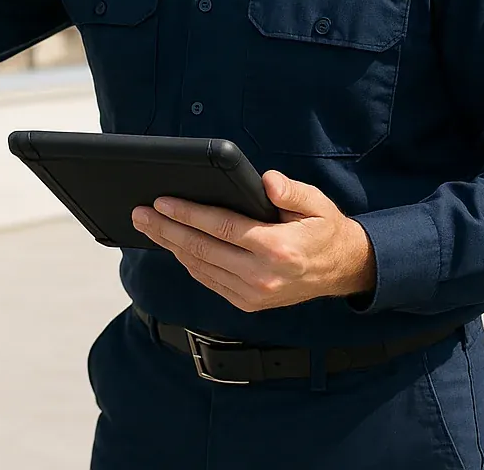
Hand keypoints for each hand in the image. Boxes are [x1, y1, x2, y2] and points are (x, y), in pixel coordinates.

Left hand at [131, 170, 375, 311]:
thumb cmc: (324, 230)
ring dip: (170, 246)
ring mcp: (253, 294)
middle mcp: (262, 276)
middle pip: (201, 249)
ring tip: (148, 226)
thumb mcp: (317, 203)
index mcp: (277, 248)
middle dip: (166, 229)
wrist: (343, 271)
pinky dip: (188, 262)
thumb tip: (266, 180)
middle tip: (139, 213)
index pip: (220, 227)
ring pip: (200, 267)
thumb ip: (291, 190)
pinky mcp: (249, 303)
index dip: (187, 213)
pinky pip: (209, 280)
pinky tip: (173, 246)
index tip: (161, 201)